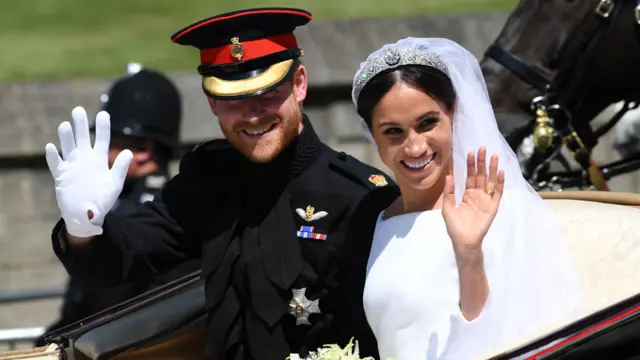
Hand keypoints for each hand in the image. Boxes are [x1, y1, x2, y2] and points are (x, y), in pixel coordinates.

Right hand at [45, 106, 132, 236]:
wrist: (87, 215)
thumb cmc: (103, 200)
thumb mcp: (114, 184)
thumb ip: (120, 168)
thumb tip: (129, 152)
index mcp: (99, 160)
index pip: (102, 140)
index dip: (103, 127)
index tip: (104, 114)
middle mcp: (85, 159)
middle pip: (82, 138)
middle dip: (80, 125)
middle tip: (78, 110)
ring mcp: (72, 166)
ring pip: (68, 147)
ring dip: (66, 137)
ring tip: (65, 125)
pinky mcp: (61, 176)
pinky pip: (56, 164)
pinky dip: (53, 156)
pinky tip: (51, 147)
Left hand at [442, 147, 504, 258]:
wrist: (464, 241)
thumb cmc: (454, 227)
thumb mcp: (448, 207)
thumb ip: (449, 191)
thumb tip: (448, 175)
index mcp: (467, 194)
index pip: (469, 176)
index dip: (470, 165)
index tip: (470, 153)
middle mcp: (477, 195)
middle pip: (480, 175)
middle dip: (481, 162)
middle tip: (482, 148)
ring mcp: (486, 200)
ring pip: (490, 181)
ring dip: (492, 169)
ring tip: (494, 156)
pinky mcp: (493, 206)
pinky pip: (497, 193)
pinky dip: (499, 183)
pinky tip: (500, 173)